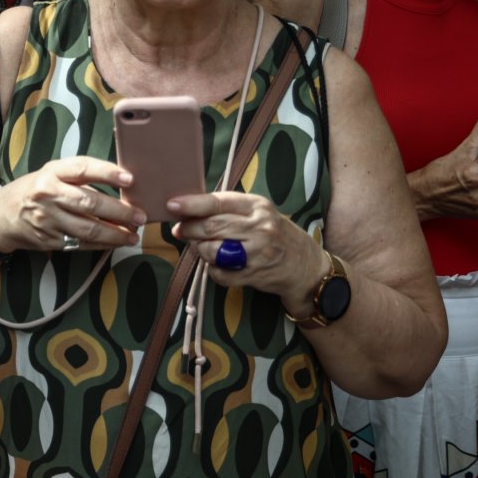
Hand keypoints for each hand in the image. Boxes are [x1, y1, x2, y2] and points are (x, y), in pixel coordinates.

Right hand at [0, 156, 142, 253]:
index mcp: (51, 172)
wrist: (0, 216)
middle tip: (139, 216)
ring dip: (115, 233)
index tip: (129, 179)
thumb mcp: (51, 174)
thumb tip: (120, 187)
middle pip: (89, 202)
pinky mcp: (48, 239)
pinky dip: (101, 244)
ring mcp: (48, 219)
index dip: (107, 172)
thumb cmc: (33, 190)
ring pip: (87, 228)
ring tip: (133, 234)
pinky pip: (80, 243)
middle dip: (119, 211)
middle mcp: (48, 194)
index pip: (82, 168)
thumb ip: (79, 177)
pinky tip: (116, 242)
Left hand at [167, 191, 324, 307]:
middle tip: (181, 231)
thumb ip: (226, 210)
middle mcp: (259, 227)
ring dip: (200, 250)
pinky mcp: (254, 275)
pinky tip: (221, 265)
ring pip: (211, 251)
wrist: (305, 266)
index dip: (191, 205)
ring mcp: (257, 253)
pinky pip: (219, 273)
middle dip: (189, 229)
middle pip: (211, 227)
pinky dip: (213, 270)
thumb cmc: (275, 234)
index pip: (218, 203)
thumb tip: (186, 213)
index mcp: (257, 206)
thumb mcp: (258, 213)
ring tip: (205, 248)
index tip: (171, 205)